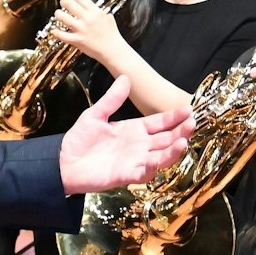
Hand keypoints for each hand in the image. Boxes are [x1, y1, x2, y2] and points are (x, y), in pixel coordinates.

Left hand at [52, 0, 130, 68]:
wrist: (112, 50)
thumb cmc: (112, 35)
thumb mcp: (109, 18)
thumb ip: (101, 12)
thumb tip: (97, 9)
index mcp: (95, 12)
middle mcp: (87, 19)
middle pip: (70, 4)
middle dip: (64, 1)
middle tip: (62, 2)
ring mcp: (81, 29)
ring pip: (63, 17)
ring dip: (58, 14)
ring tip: (58, 14)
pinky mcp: (77, 40)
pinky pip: (62, 35)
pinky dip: (56, 32)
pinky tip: (55, 30)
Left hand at [59, 80, 193, 193]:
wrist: (63, 162)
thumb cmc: (79, 140)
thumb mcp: (95, 114)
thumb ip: (112, 99)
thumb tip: (126, 78)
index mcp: (135, 130)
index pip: (160, 122)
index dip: (174, 117)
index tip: (189, 109)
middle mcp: (139, 146)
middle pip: (166, 139)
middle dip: (180, 132)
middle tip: (192, 123)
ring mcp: (134, 161)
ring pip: (160, 157)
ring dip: (172, 151)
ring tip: (183, 142)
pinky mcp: (125, 176)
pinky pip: (143, 174)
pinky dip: (151, 169)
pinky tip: (155, 161)